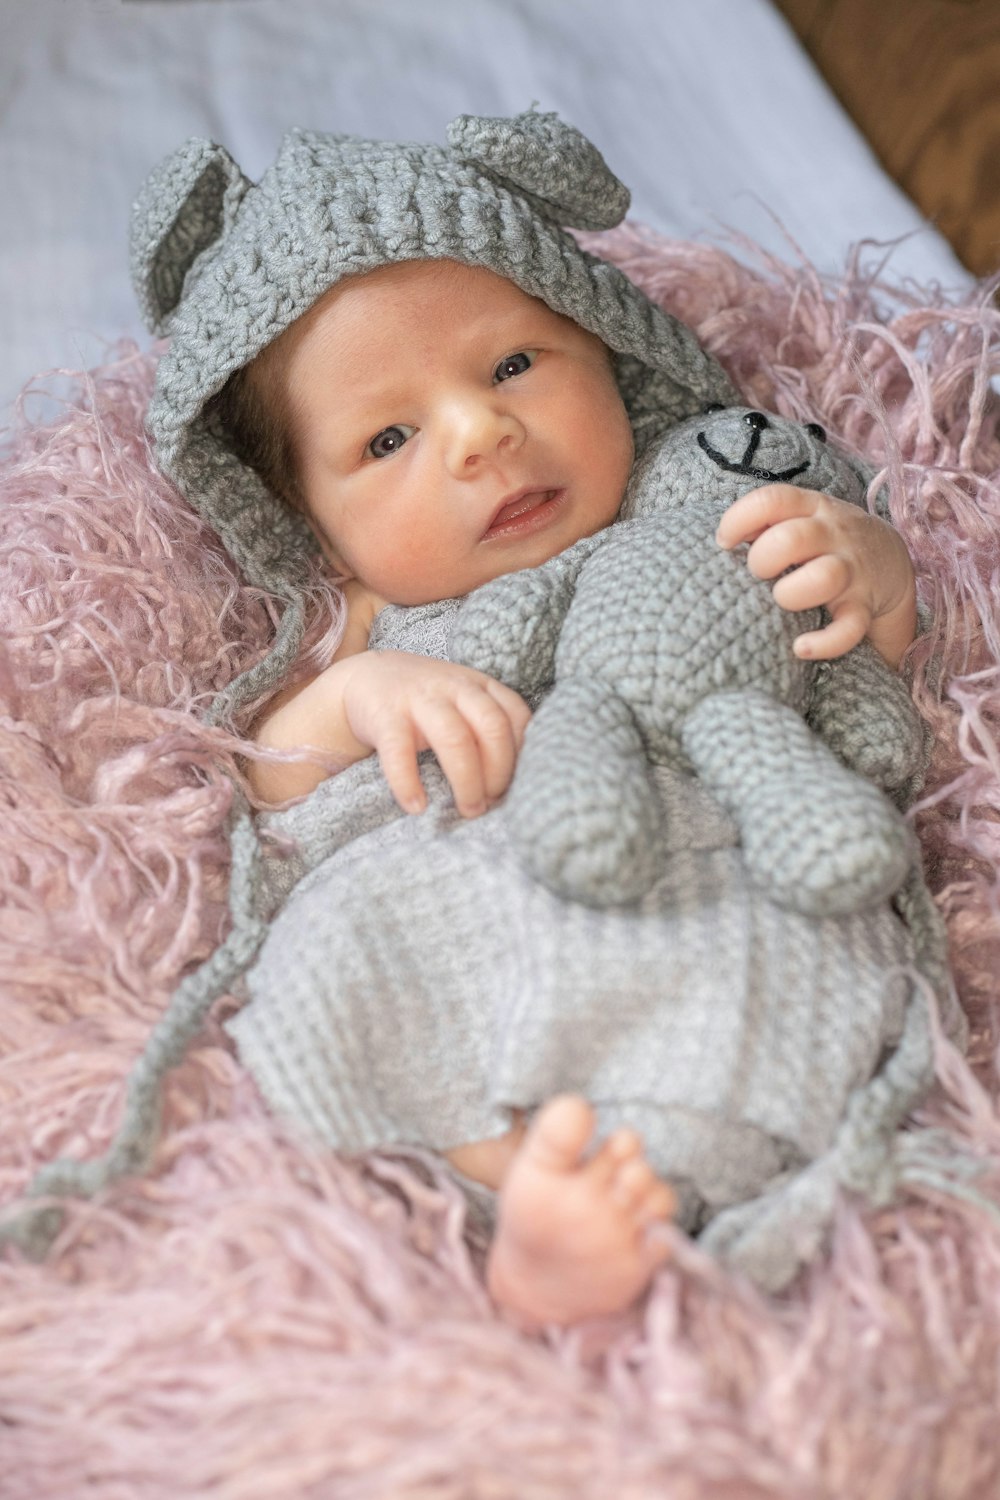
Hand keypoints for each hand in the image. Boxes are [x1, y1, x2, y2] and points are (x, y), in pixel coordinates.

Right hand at [339, 651, 530, 816]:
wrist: (367, 678)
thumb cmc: (427, 702)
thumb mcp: (463, 701)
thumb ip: (489, 726)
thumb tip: (518, 781)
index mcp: (480, 686)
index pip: (516, 716)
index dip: (521, 755)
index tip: (515, 785)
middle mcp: (455, 687)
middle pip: (491, 727)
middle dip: (498, 771)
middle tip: (491, 803)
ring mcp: (420, 698)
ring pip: (454, 738)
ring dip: (466, 780)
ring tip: (468, 810)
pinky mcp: (386, 715)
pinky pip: (399, 751)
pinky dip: (408, 782)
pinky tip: (416, 806)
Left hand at [716, 484, 916, 665]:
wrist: (889, 559)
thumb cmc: (825, 540)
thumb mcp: (802, 516)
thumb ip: (765, 520)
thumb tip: (725, 538)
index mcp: (812, 507)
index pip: (772, 500)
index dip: (739, 519)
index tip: (725, 542)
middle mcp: (833, 535)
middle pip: (792, 539)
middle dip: (762, 560)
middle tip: (759, 573)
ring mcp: (851, 570)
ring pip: (822, 578)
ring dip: (790, 594)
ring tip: (782, 601)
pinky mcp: (863, 606)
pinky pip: (849, 628)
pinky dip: (824, 642)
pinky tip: (800, 647)